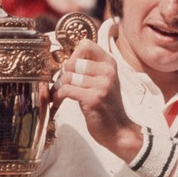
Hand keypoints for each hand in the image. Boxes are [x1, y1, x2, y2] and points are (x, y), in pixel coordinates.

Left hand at [51, 39, 141, 161]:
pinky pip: (66, 90)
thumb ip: (90, 68)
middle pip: (72, 62)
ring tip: (58, 95)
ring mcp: (102, 84)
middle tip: (60, 85)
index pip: (86, 44)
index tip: (69, 69)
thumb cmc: (107, 107)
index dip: (72, 55)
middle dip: (61, 75)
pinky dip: (58, 96)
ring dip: (58, 87)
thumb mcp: (103, 81)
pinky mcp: (94, 98)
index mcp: (109, 63)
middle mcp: (108, 71)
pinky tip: (59, 102)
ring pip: (67, 76)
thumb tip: (65, 60)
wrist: (119, 131)